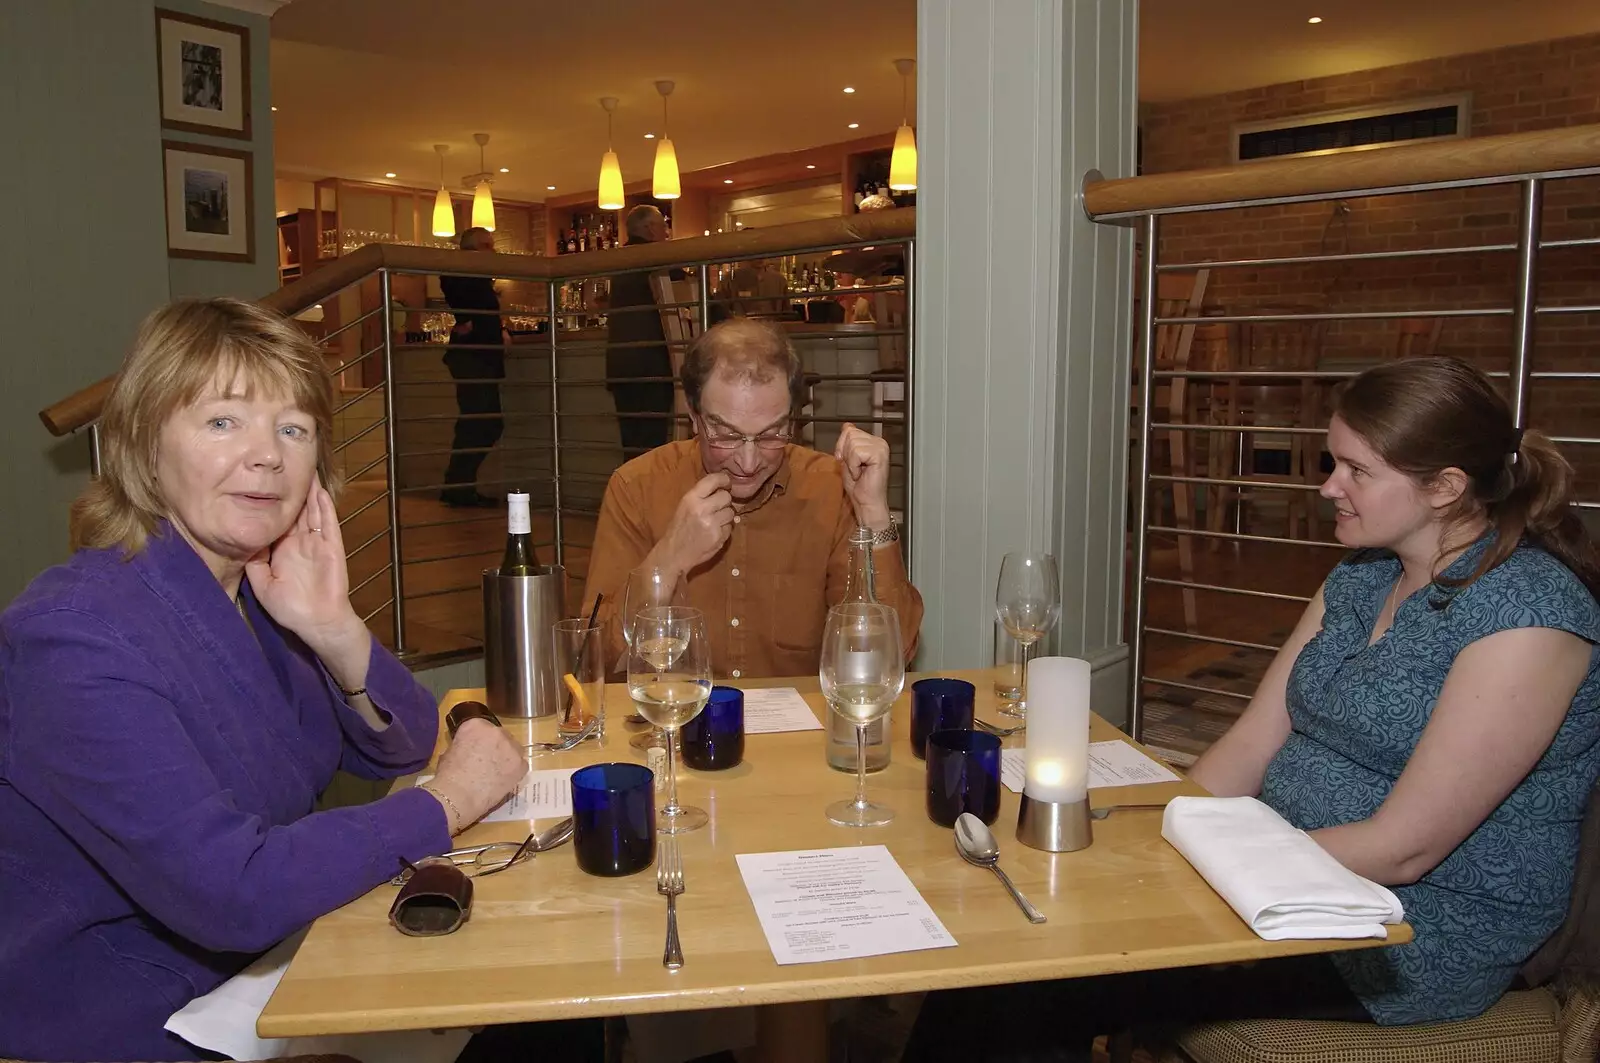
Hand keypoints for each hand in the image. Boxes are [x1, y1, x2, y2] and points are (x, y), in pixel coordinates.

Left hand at [246, 480, 364, 661]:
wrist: (317, 622)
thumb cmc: (290, 608)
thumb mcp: (262, 585)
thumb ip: (253, 564)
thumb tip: (244, 542)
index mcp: (283, 550)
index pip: (278, 521)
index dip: (272, 503)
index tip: (263, 485)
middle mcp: (300, 542)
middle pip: (297, 511)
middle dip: (294, 491)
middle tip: (288, 468)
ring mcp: (317, 543)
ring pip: (313, 512)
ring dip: (311, 493)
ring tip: (307, 471)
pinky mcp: (331, 547)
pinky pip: (328, 524)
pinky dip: (325, 508)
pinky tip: (320, 492)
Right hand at [429, 719, 527, 829]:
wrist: (459, 796)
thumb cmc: (448, 776)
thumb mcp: (449, 752)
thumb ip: (463, 745)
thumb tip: (467, 750)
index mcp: (475, 725)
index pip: (482, 727)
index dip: (480, 740)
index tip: (476, 749)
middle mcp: (496, 731)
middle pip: (500, 735)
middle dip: (495, 747)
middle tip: (487, 762)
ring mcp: (511, 747)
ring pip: (513, 749)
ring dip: (507, 757)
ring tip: (496, 773)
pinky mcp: (521, 764)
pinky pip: (521, 765)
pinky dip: (514, 772)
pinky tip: (503, 781)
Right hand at [654, 472, 734, 572]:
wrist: (673, 554)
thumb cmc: (678, 529)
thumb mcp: (684, 507)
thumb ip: (701, 497)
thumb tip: (721, 487)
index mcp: (691, 499)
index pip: (713, 480)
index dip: (723, 480)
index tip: (726, 482)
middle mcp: (703, 509)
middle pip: (726, 497)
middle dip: (724, 501)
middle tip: (718, 507)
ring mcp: (712, 524)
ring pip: (731, 512)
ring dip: (726, 516)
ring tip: (715, 521)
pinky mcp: (719, 537)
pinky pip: (730, 527)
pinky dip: (725, 529)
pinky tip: (714, 533)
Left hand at [833, 423, 891, 529]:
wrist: (866, 502)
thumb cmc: (859, 486)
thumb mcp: (847, 460)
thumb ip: (846, 443)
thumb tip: (847, 426)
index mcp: (872, 442)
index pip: (849, 430)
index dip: (842, 446)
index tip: (847, 461)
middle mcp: (879, 442)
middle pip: (849, 434)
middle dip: (846, 454)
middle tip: (855, 468)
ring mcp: (881, 447)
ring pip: (852, 443)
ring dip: (850, 461)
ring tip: (859, 471)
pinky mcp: (879, 454)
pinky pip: (856, 452)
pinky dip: (854, 466)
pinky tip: (862, 473)